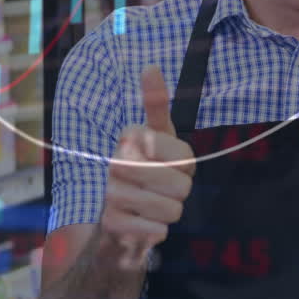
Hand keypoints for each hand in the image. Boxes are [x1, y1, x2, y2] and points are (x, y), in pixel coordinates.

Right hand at [102, 65, 195, 269]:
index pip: (187, 158)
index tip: (168, 166)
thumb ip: (156, 104)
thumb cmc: (144, 174)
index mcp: (131, 137)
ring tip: (150, 207)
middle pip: (182, 186)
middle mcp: (117, 162)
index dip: (186, 169)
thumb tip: (150, 66)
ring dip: (168, 214)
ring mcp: (111, 194)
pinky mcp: (112, 225)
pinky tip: (139, 225)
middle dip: (178, 193)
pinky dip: (156, 232)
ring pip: (172, 210)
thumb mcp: (156, 137)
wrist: (115, 224)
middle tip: (159, 190)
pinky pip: (159, 231)